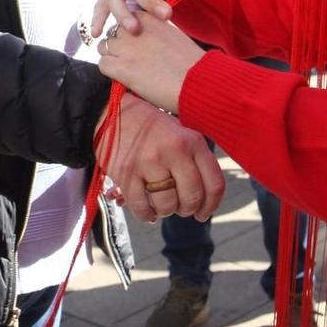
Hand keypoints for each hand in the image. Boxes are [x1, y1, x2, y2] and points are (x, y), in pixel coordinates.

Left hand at [97, 12, 206, 115]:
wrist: (197, 81)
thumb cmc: (192, 63)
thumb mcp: (173, 35)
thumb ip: (154, 32)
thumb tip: (142, 42)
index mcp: (149, 17)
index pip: (126, 18)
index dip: (129, 33)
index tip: (137, 44)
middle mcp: (134, 27)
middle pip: (112, 32)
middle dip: (119, 44)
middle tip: (131, 59)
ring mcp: (125, 47)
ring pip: (103, 47)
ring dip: (112, 57)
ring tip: (127, 68)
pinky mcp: (121, 67)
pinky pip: (102, 64)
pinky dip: (110, 71)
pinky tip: (124, 77)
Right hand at [102, 93, 223, 222]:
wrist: (111, 112)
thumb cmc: (150, 127)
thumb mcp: (180, 132)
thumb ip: (195, 159)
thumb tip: (205, 199)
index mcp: (192, 141)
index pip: (214, 183)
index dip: (211, 205)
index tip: (202, 214)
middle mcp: (174, 150)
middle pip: (192, 197)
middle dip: (186, 210)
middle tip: (179, 209)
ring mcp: (149, 161)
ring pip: (167, 204)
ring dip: (165, 211)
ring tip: (160, 206)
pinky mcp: (126, 172)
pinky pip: (141, 206)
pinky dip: (145, 214)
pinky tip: (146, 211)